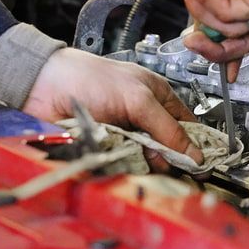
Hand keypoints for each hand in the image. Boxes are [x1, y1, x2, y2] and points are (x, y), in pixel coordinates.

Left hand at [22, 48, 201, 170]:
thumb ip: (167, 127)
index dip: (195, 145)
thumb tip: (193, 154)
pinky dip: (124, 170)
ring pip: (145, 161)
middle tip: (170, 168)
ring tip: (144, 165)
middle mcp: (141, 118)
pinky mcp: (105, 151)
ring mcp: (123, 136)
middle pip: (166, 148)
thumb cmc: (90, 79)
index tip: (203, 167)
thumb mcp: (138, 99)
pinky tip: (124, 168)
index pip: (185, 126)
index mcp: (157, 98)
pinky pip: (122, 168)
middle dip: (169, 160)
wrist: (45, 86)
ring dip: (146, 166)